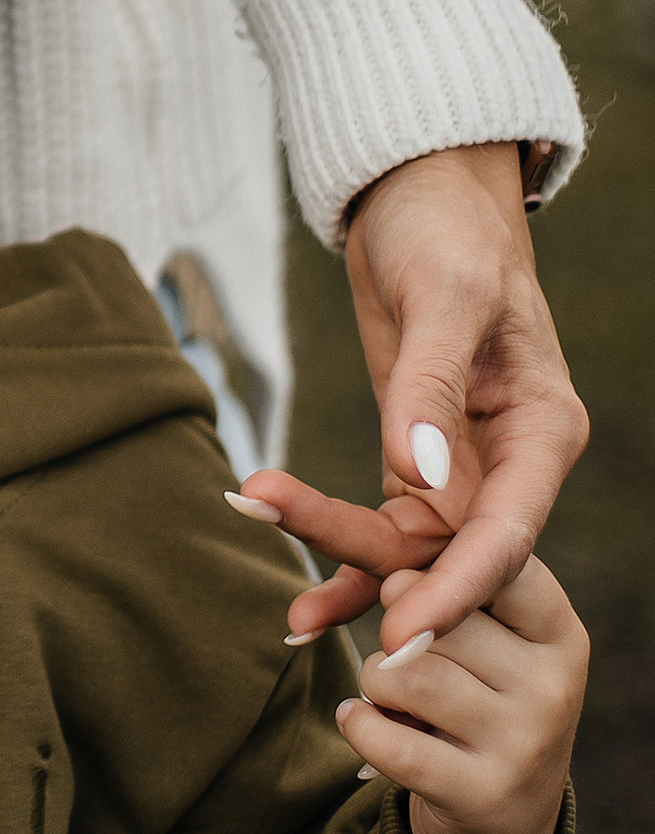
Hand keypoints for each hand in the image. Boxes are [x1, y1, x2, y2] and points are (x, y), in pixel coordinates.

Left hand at [230, 143, 586, 654]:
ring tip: (290, 619)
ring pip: (410, 547)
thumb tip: (417, 471)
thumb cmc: (445, 234)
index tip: (404, 635)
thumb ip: (429, 389)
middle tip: (323, 629)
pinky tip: (301, 605)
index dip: (456, 589)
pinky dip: (340, 556)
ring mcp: (462, 466)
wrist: (414, 198)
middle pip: (453, 551)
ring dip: (348, 575)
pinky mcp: (414, 460)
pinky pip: (381, 525)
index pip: (506, 532)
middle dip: (390, 593)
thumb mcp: (444, 297)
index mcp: (543, 432)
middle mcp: (510, 462)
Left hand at [334, 555, 584, 833]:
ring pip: (407, 674)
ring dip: (373, 679)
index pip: (496, 564)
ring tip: (386, 696)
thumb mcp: (486, 643)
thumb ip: (439, 594)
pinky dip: (358, 725)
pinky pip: (391, 742)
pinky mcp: (483, 794)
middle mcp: (553, 686)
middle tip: (401, 658)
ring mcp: (523, 744)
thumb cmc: (480, 703)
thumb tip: (387, 577)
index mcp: (559, 634)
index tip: (417, 593)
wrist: (504, 820)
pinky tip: (358, 721)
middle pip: (437, 617)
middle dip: (394, 631)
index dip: (436, 572)